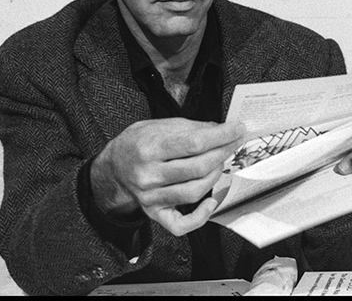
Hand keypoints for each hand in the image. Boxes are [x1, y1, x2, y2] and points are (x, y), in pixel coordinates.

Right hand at [91, 118, 244, 235]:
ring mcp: (151, 197)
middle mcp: (148, 175)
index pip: (194, 143)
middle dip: (223, 153)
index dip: (221, 136)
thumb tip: (220, 130)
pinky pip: (180, 224)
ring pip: (194, 192)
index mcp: (149, 148)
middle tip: (234, 143)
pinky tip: (211, 201)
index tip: (237, 129)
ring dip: (216, 176)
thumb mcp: (160, 125)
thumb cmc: (139, 143)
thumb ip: (191, 128)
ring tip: (220, 162)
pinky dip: (200, 216)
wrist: (114, 165)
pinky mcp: (154, 212)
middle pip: (197, 168)